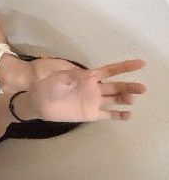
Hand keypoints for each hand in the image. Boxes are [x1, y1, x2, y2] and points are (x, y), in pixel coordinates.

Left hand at [27, 59, 145, 121]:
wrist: (38, 104)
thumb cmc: (46, 87)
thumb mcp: (57, 78)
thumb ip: (70, 76)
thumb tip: (84, 74)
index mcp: (88, 77)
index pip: (110, 70)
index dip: (125, 67)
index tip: (140, 64)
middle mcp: (94, 88)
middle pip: (116, 86)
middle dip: (130, 86)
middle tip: (142, 88)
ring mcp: (93, 101)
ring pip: (115, 99)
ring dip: (125, 99)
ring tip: (132, 100)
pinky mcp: (90, 114)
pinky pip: (108, 114)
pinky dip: (119, 115)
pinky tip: (128, 115)